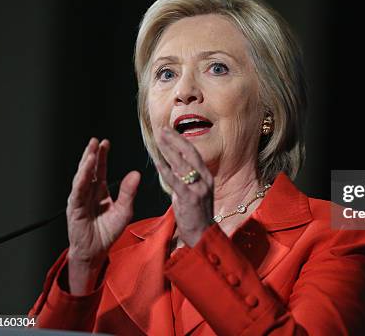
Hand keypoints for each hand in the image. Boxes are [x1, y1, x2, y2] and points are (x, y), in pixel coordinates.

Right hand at [66, 138, 140, 292]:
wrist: (96, 252)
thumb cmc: (108, 232)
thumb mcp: (124, 210)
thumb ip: (128, 192)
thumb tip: (136, 173)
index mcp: (99, 192)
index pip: (99, 170)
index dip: (102, 156)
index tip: (105, 143)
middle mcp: (88, 193)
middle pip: (89, 170)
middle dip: (91, 155)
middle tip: (95, 141)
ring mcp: (79, 200)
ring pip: (82, 177)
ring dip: (86, 164)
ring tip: (91, 151)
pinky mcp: (74, 208)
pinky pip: (78, 191)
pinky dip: (81, 179)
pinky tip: (85, 170)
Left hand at [155, 127, 213, 246]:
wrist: (203, 235)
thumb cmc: (196, 215)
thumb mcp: (193, 192)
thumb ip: (184, 179)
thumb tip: (172, 167)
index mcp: (207, 176)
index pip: (194, 153)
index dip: (181, 140)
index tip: (169, 130)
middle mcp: (205, 179)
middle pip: (189, 153)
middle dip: (175, 140)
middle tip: (162, 129)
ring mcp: (198, 188)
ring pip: (182, 164)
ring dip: (169, 150)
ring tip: (159, 139)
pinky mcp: (190, 198)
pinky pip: (176, 182)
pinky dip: (166, 171)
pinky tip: (158, 162)